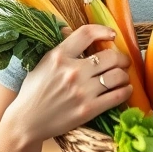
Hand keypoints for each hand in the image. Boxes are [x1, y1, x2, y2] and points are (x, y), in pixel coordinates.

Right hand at [4, 24, 132, 142]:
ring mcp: (82, 91)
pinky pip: (117, 96)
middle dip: (121, 58)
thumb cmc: (33, 91)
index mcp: (59, 56)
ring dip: (124, 75)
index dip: (103, 30)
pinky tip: (126, 89)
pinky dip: (125, 91)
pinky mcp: (89, 109)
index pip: (86, 33)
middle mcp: (72, 71)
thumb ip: (60, 47)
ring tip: (122, 76)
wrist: (26, 122)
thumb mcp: (42, 63)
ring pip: (117, 76)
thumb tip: (70, 29)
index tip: (112, 34)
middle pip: (111, 56)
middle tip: (123, 61)